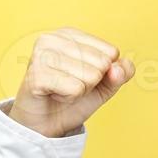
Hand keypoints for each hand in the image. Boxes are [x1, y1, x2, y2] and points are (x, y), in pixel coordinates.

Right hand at [7, 27, 132, 137]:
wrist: (45, 123)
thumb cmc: (71, 98)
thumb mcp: (104, 84)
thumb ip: (121, 73)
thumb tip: (119, 69)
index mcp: (70, 34)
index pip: (111, 52)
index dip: (103, 72)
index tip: (81, 77)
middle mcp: (53, 38)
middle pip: (101, 63)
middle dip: (91, 83)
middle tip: (69, 86)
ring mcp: (42, 55)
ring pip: (90, 76)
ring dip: (79, 91)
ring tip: (61, 90)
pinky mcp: (36, 75)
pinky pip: (76, 89)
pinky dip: (69, 98)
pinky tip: (54, 95)